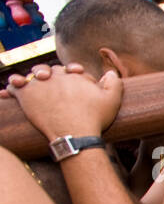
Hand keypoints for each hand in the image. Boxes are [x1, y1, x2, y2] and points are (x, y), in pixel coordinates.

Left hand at [4, 63, 122, 137]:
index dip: (71, 74)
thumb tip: (110, 72)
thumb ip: (113, 83)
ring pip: (31, 76)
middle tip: (51, 82)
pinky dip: (12, 87)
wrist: (75, 133)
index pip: (69, 70)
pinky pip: (14, 87)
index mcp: (73, 75)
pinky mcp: (26, 95)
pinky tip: (9, 90)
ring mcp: (39, 84)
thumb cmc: (94, 118)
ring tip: (27, 82)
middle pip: (50, 71)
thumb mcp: (112, 100)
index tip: (73, 80)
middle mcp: (55, 76)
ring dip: (30, 78)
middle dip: (50, 75)